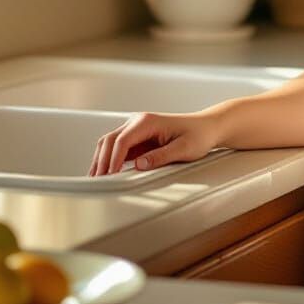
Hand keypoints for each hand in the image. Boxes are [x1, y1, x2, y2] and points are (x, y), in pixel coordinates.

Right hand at [88, 111, 219, 175]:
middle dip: (101, 160)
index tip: (109, 175)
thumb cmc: (199, 135)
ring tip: (96, 179)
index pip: (123, 140)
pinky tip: (105, 173)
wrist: (207, 127)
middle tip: (97, 181)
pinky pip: (118, 148)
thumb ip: (161, 156)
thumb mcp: (184, 149)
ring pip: (109, 142)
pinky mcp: (138, 138)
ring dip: (101, 159)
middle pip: (110, 140)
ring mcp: (137, 130)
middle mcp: (139, 122)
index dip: (113, 159)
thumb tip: (139, 165)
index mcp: (148, 122)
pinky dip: (109, 159)